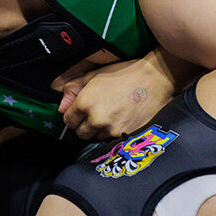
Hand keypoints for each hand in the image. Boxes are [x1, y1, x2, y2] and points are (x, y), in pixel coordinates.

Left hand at [57, 57, 175, 139]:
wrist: (155, 79)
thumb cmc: (124, 74)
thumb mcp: (95, 75)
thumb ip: (73, 89)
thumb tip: (60, 108)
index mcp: (85, 102)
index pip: (68, 121)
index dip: (74, 117)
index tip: (82, 113)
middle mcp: (96, 119)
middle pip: (82, 134)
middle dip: (86, 126)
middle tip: (98, 114)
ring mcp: (112, 129)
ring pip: (98, 138)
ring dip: (102, 130)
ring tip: (114, 115)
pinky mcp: (126, 135)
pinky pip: (114, 140)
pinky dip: (116, 133)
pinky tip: (122, 120)